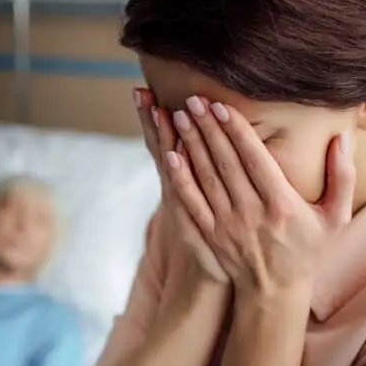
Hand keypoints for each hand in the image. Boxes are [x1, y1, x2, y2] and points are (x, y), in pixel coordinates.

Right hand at [135, 88, 227, 280]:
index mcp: (186, 179)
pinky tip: (170, 153)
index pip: (168, 141)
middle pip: (162, 146)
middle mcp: (177, 187)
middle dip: (151, 119)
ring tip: (151, 107)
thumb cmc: (224, 238)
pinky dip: (175, 173)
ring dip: (160, 136)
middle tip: (140, 90)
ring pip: (168, 163)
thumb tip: (212, 140)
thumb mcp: (212, 202)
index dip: (155, 118)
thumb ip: (218, 170)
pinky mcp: (190, 220)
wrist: (219, 276)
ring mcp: (180, 203)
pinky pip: (181, 191)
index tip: (146, 89)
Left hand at [167, 98, 355, 297]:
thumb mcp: (336, 216)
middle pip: (225, 163)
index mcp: (282, 205)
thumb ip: (343, 176)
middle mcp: (252, 214)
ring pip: (206, 179)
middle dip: (208, 129)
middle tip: (194, 100)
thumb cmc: (308, 249)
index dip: (236, 130)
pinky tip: (170, 156)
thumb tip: (342, 138)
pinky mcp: (210, 237)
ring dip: (192, 146)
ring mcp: (228, 227)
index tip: (222, 105)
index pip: (255, 159)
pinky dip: (180, 179)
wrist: (276, 292)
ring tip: (180, 116)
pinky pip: (191, 204)